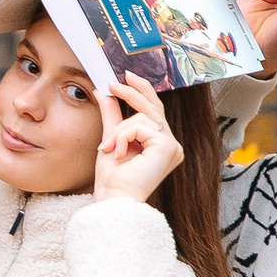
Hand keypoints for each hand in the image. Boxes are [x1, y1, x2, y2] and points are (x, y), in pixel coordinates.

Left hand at [91, 75, 182, 203]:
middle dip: (132, 93)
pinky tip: (119, 153)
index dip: (141, 91)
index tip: (124, 77)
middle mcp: (171, 145)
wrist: (113, 199)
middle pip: (154, 108)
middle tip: (113, 83)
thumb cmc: (112, 178)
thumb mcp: (111, 138)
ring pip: (144, 117)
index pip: (154, 111)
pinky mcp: (168, 148)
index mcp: (161, 145)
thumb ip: (113, 115)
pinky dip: (124, 136)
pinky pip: (142, 126)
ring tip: (109, 148)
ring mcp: (172, 146)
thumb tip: (104, 91)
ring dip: (120, 129)